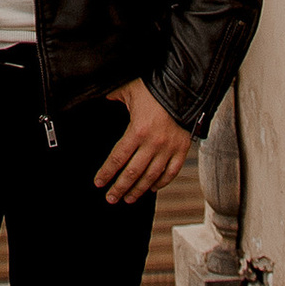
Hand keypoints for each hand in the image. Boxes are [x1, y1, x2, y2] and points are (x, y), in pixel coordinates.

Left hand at [94, 79, 192, 205]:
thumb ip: (114, 96)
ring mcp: (169, 148)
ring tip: (128, 199)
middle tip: (110, 199)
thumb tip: (102, 96)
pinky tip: (152, 189)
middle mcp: (153, 143)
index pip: (118, 158)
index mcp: (138, 130)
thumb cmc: (155, 87)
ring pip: (151, 176)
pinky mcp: (182, 149)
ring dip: (138, 190)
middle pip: (133, 172)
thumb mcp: (130, 88)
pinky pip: (171, 172)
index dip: (107, 172)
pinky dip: (161, 183)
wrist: (185, 88)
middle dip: (119, 187)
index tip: (98, 183)